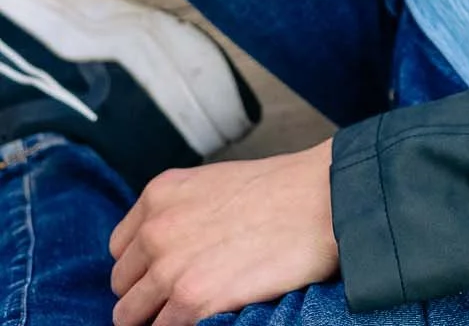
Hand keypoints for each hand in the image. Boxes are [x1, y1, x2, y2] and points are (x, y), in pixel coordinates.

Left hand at [109, 141, 338, 325]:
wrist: (319, 201)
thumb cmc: (280, 190)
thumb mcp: (213, 184)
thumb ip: (179, 213)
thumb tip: (166, 250)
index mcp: (159, 195)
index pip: (120, 248)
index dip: (142, 266)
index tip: (162, 274)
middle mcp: (155, 230)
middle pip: (122, 285)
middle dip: (147, 294)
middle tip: (181, 296)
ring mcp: (169, 269)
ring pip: (130, 316)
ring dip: (157, 318)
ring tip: (191, 310)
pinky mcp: (191, 302)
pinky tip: (208, 316)